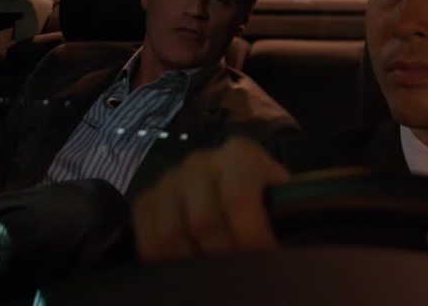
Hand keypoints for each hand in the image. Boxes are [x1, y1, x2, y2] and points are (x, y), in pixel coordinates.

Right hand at [132, 137, 289, 261]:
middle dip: (224, 255)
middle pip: (203, 221)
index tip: (264, 257)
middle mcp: (199, 162)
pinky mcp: (147, 201)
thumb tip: (274, 253)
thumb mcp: (280, 201)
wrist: (244, 189)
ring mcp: (169, 180)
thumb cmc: (266, 200)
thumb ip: (279, 216)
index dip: (250, 235)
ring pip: (171, 234)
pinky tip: (188, 267)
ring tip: (215, 273)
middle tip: (240, 273)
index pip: (237, 197)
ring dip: (194, 263)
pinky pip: (148, 240)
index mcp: (239, 154)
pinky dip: (166, 262)